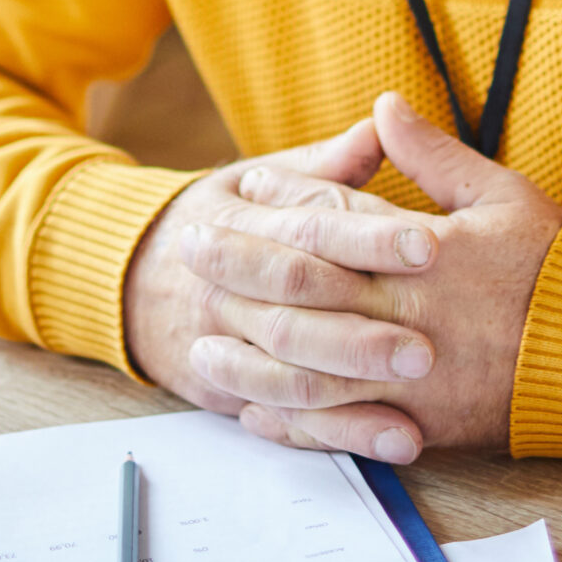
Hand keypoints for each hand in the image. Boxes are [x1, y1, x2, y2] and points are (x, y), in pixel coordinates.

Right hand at [121, 118, 436, 460]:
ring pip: (288, 371)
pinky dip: (340, 433)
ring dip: (355, 390)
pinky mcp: (229, 390)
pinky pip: (286, 416)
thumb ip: (325, 163)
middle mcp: (230, 283)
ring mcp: (225, 341)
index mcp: (244, 219)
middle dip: (364, 329)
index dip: (371, 235)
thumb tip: (383, 123)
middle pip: (298, 305)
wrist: (130, 276)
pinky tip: (393, 439)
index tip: (431, 244)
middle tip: (429, 345)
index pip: (311, 226)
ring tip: (418, 396)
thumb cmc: (222, 221)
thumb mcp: (259, 177)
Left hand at [179, 92, 561, 460]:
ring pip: (307, 371)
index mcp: (420, 254)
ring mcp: (407, 376)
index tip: (241, 189)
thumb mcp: (501, 195)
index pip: (331, 224)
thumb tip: (385, 106)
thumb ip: (434, 156)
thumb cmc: (557, 269)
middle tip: (188, 253)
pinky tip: (256, 414)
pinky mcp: (418, 422)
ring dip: (249, 359)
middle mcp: (404, 315)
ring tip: (202, 351)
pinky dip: (294, 424)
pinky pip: (341, 427)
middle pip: (301, 293)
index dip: (281, 205)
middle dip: (239, 271)